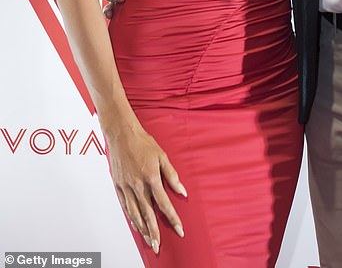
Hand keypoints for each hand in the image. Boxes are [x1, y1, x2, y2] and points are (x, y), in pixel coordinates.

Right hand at [107, 119, 186, 252]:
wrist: (122, 135)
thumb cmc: (143, 143)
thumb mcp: (162, 156)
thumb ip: (172, 175)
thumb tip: (182, 191)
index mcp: (151, 178)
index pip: (164, 204)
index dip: (173, 218)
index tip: (179, 230)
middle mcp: (138, 186)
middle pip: (148, 215)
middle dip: (154, 232)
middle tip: (159, 247)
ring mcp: (127, 188)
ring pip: (135, 214)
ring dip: (143, 230)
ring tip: (149, 241)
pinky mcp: (119, 187)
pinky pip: (126, 207)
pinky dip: (132, 219)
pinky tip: (137, 227)